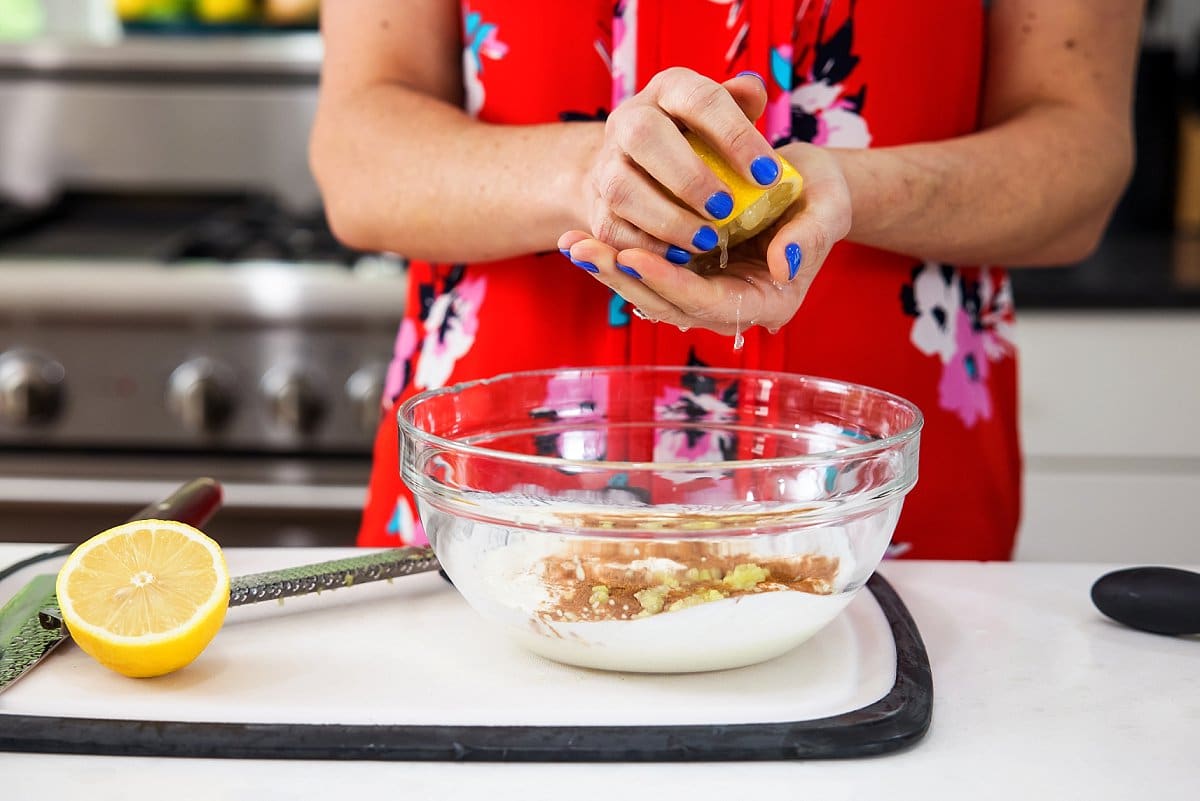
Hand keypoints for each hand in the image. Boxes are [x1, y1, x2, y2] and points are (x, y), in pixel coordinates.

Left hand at [559, 143, 851, 335]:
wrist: (809, 188)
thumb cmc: (822, 194)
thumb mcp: (828, 207)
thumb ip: (809, 238)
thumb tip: (782, 264)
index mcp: (768, 302)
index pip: (709, 304)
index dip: (670, 283)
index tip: (634, 257)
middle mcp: (732, 306)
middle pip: (668, 306)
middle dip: (624, 279)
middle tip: (582, 249)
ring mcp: (707, 292)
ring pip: (650, 294)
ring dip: (610, 271)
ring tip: (572, 243)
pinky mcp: (689, 273)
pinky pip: (647, 273)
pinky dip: (616, 258)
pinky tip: (582, 240)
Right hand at [578, 67, 782, 261]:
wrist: (632, 164)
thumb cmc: (694, 140)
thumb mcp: (721, 116)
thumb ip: (741, 104)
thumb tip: (753, 88)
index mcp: (668, 90)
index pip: (699, 99)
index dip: (735, 136)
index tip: (768, 175)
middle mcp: (628, 120)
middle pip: (644, 135)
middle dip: (689, 177)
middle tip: (727, 208)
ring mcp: (605, 163)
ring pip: (622, 189)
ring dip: (667, 219)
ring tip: (707, 240)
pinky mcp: (594, 206)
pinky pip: (610, 229)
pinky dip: (646, 246)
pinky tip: (680, 256)